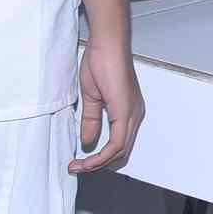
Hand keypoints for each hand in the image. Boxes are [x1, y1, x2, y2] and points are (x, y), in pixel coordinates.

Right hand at [73, 0, 144, 173]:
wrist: (106, 44)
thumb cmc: (101, 62)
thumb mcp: (92, 98)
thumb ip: (92, 120)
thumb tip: (88, 141)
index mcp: (128, 111)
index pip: (119, 144)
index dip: (100, 158)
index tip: (79, 163)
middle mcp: (134, 114)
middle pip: (121, 152)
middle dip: (98, 164)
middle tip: (77, 168)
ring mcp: (132, 113)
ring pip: (120, 151)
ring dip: (98, 163)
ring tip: (78, 167)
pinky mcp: (126, 111)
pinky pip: (118, 142)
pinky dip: (102, 155)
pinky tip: (88, 159)